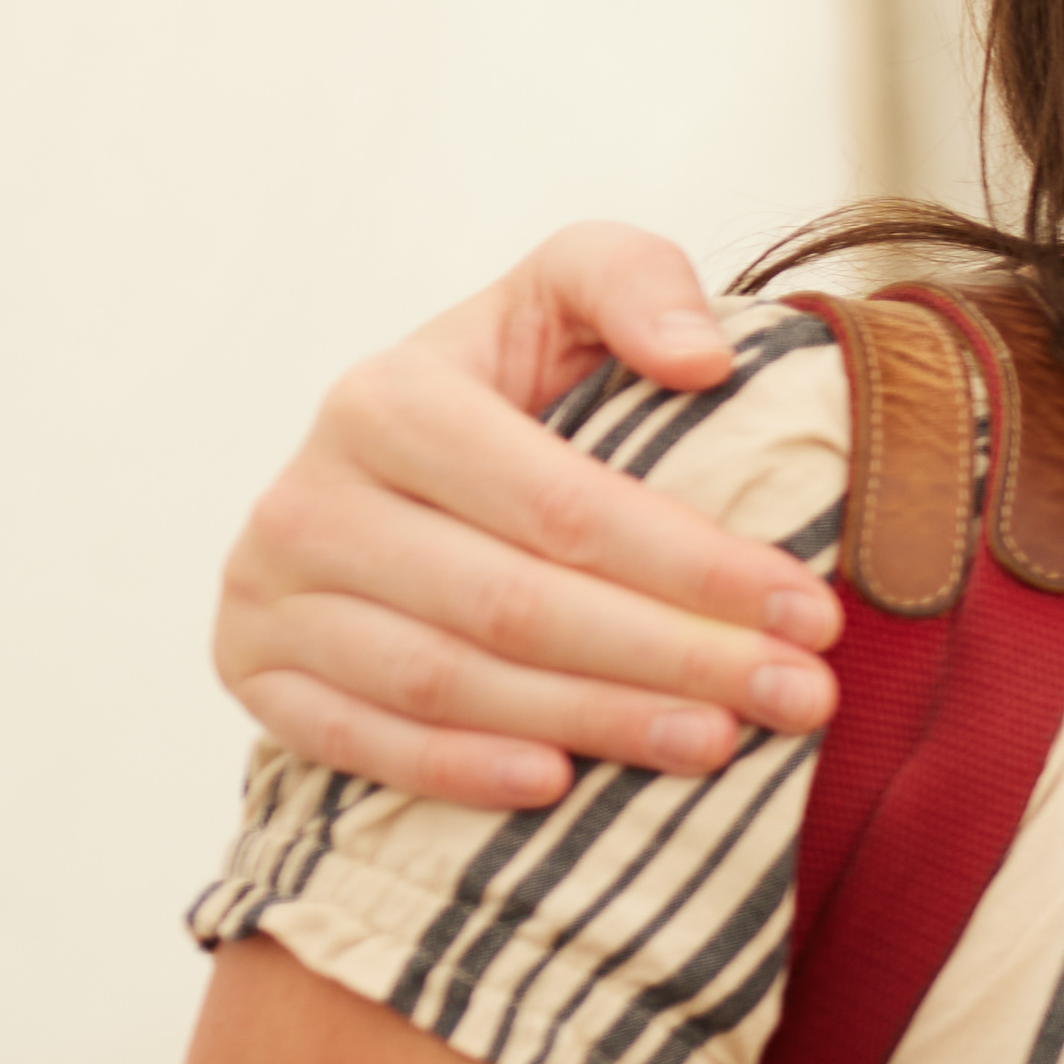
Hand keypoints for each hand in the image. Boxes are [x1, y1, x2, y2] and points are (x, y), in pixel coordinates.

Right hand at [210, 230, 832, 805]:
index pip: (565, 504)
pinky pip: (354, 740)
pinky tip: (557, 783)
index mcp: (388, 398)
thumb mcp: (569, 294)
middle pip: (514, 603)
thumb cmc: (513, 385)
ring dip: (593, 721)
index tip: (812, 612)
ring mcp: (268, 590)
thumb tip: (699, 358)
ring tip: (721, 743)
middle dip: (674, 657)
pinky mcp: (251, 670)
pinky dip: (455, 770)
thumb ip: (635, 281)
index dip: (697, 565)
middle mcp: (309, 494)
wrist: (394, 467)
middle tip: (798, 696)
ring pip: (446, 680)